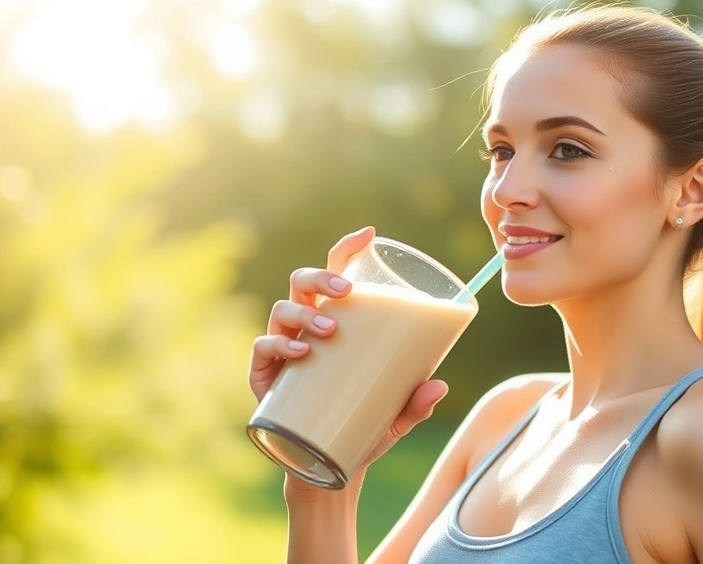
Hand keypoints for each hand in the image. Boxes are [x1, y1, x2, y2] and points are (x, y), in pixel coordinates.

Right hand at [247, 226, 448, 496]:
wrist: (325, 469)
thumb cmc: (360, 426)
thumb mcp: (394, 416)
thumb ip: (415, 403)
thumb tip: (439, 385)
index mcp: (335, 321)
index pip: (336, 272)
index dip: (348, 248)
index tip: (370, 234)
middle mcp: (305, 328)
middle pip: (303, 283)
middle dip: (322, 279)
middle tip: (348, 294)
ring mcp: (282, 349)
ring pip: (282, 310)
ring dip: (305, 314)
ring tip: (330, 332)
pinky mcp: (264, 377)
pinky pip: (263, 349)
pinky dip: (279, 346)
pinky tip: (300, 354)